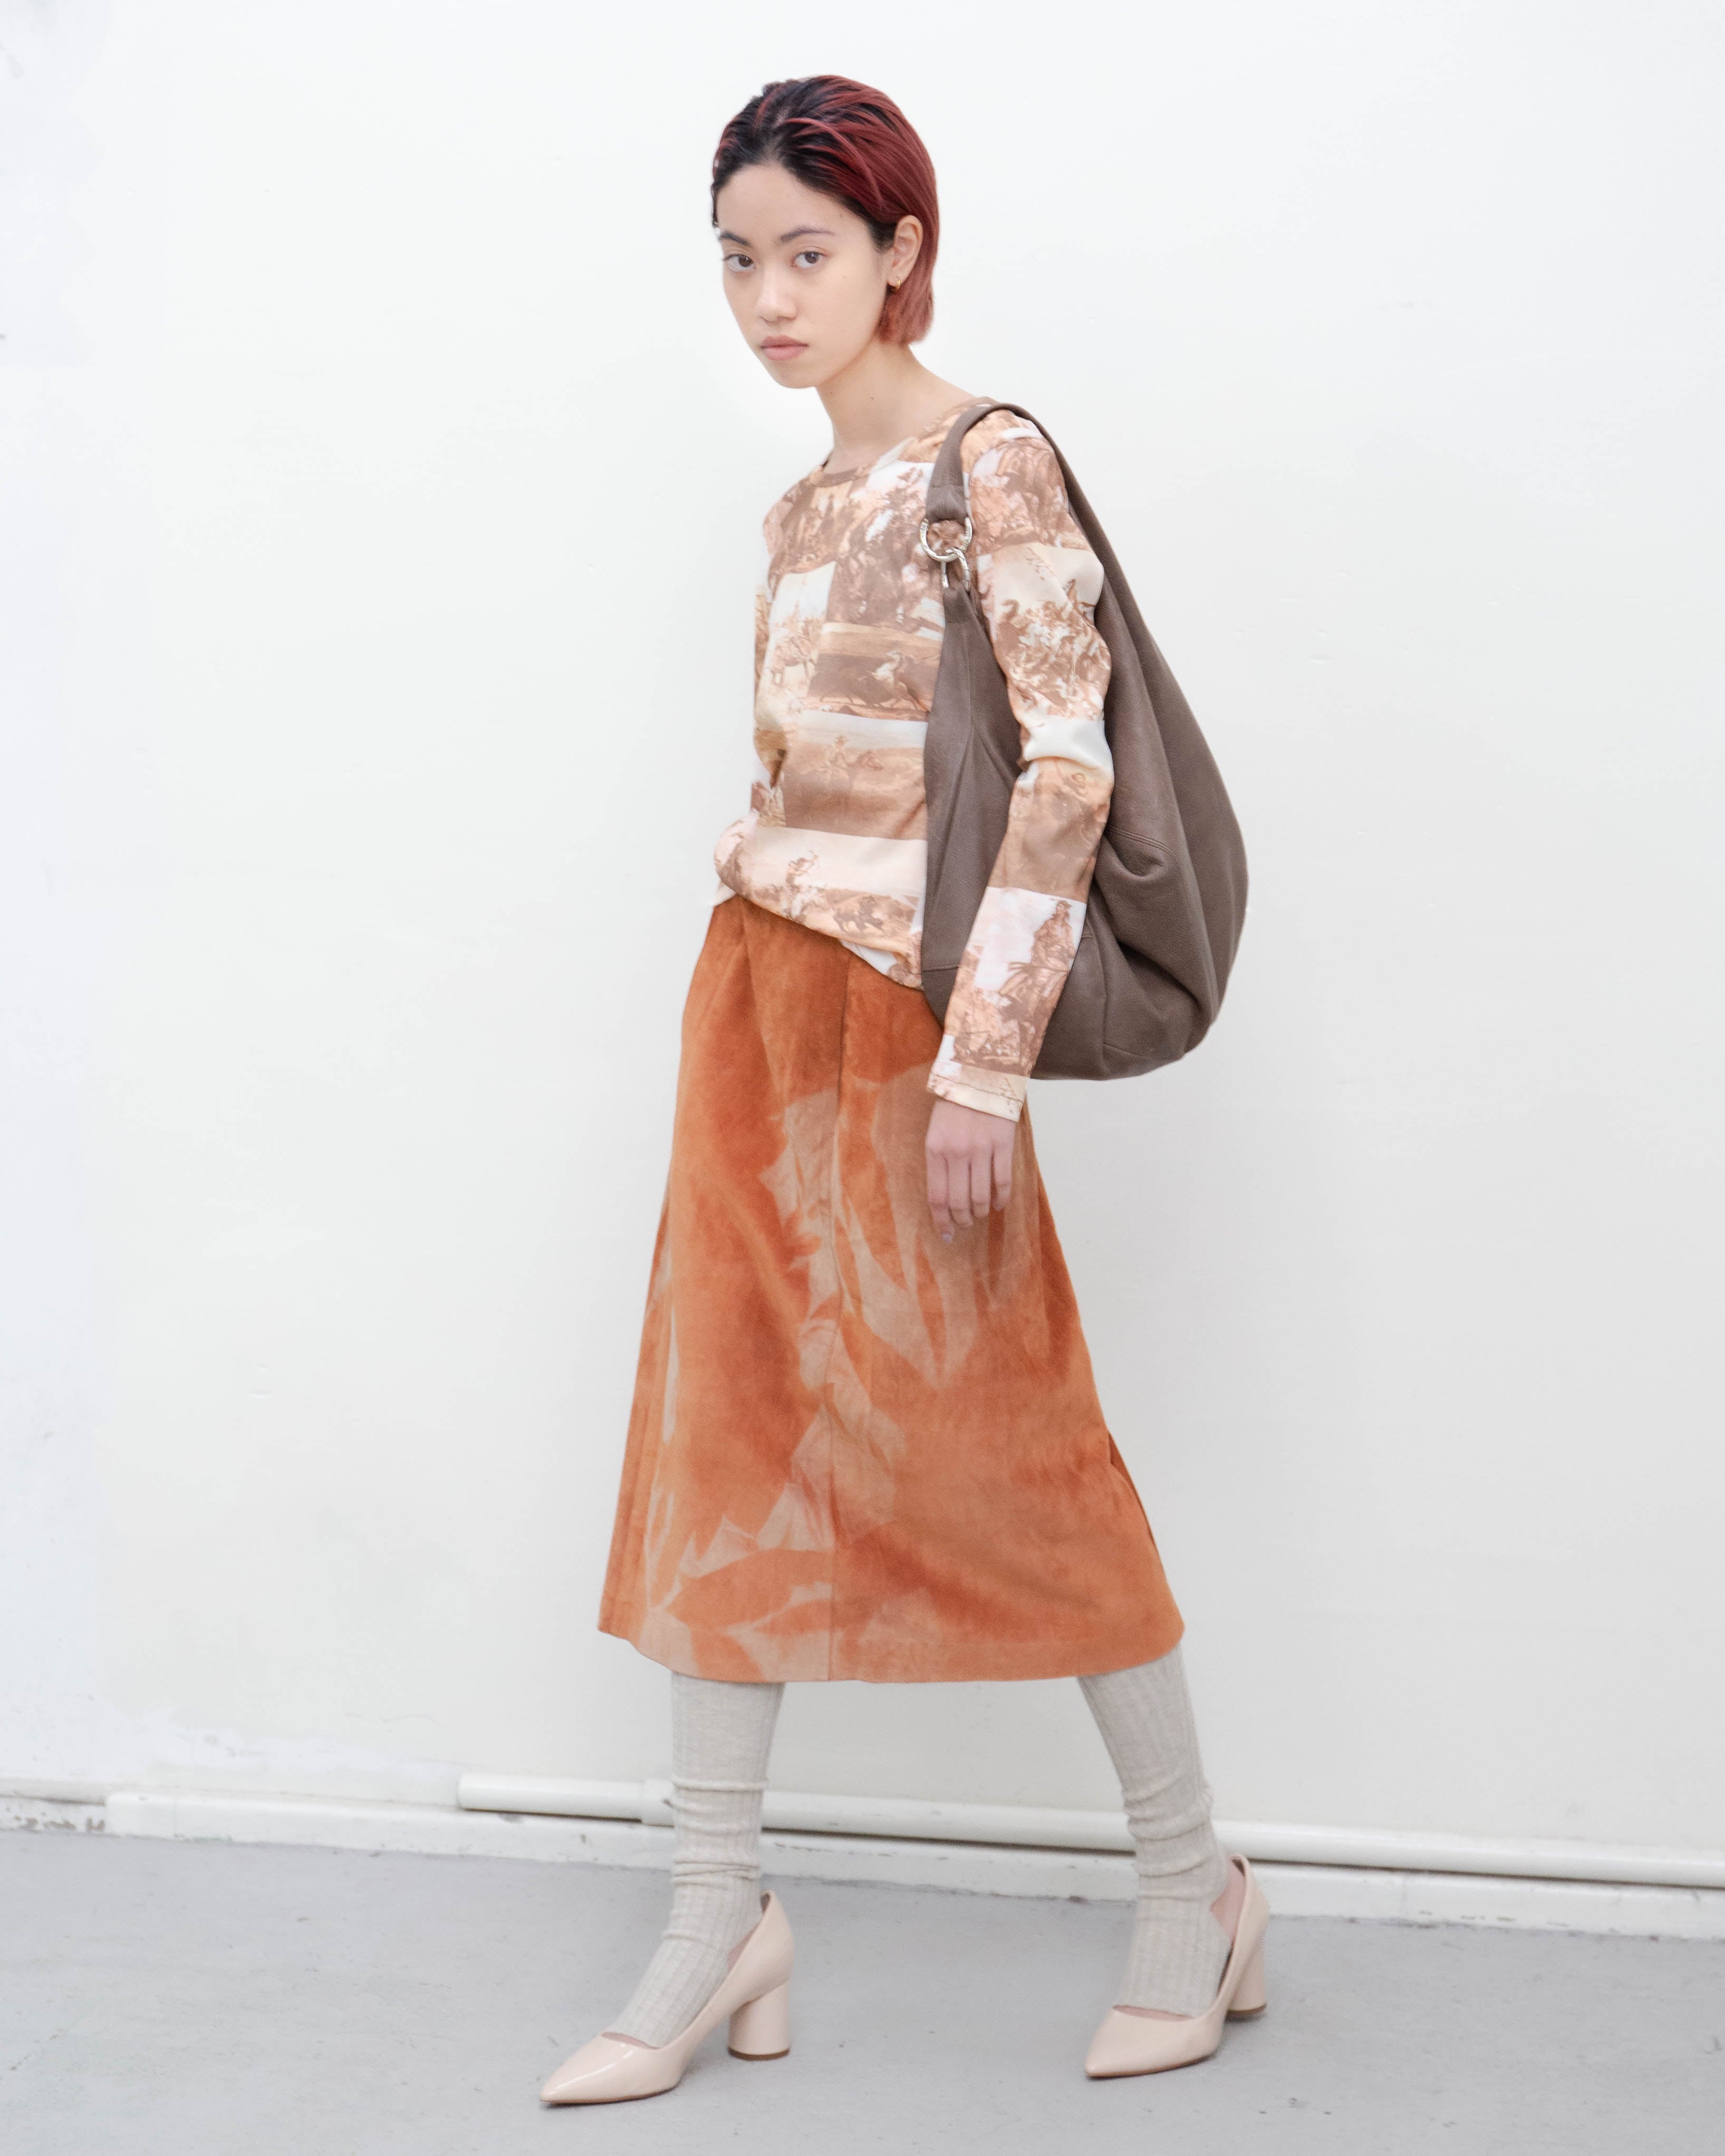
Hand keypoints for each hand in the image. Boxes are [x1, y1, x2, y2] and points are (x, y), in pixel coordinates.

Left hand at [925, 1096, 1014, 1239]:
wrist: (980, 1075)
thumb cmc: (954, 1105)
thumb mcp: (935, 1131)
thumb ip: (938, 1161)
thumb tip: (944, 1196)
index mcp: (935, 1149)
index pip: (937, 1196)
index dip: (941, 1221)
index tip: (946, 1234)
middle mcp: (956, 1152)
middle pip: (958, 1201)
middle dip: (961, 1220)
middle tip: (964, 1226)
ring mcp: (981, 1149)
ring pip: (980, 1196)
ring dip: (979, 1212)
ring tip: (979, 1215)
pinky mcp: (1003, 1144)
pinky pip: (1002, 1181)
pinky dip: (1000, 1199)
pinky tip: (998, 1204)